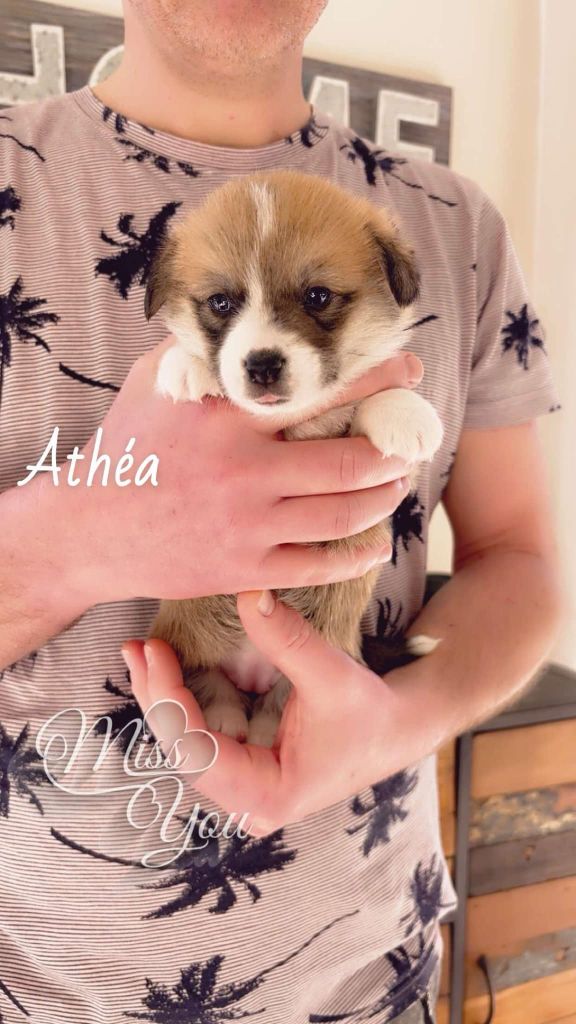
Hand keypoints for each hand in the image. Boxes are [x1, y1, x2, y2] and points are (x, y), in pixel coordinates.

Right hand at [57, 336, 422, 605]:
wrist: (87, 530)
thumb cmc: (124, 448)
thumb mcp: (154, 383)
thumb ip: (203, 351)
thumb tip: (242, 320)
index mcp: (228, 418)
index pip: (319, 391)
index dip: (377, 379)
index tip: (409, 370)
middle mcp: (245, 472)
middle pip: (349, 461)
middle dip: (394, 450)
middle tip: (411, 441)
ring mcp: (247, 525)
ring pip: (343, 514)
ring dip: (383, 498)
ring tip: (397, 484)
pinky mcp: (244, 568)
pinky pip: (317, 566)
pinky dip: (356, 556)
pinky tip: (374, 544)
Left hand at [123, 590, 426, 835]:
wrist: (393, 729)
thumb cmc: (369, 713)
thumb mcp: (332, 675)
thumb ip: (288, 639)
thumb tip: (248, 595)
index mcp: (267, 794)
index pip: (196, 752)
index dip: (168, 700)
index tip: (155, 652)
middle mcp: (248, 800)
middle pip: (182, 749)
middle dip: (155, 695)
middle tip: (136, 648)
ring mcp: (243, 786)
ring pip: (184, 744)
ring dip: (161, 696)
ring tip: (140, 652)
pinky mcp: (242, 766)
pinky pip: (199, 735)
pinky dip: (182, 699)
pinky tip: (163, 667)